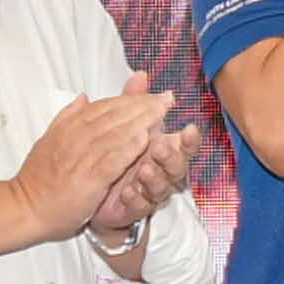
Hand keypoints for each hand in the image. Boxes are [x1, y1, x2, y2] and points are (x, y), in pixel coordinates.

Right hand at [12, 85, 176, 238]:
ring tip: (162, 112)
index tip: (151, 94)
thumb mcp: (49, 139)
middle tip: (166, 98)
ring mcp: (82, 157)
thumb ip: (68, 117)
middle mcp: (76, 137)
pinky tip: (146, 139)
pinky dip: (129, 147)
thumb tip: (83, 97)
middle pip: (115, 115)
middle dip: (143, 105)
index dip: (130, 98)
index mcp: (69, 126)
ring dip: (141, 120)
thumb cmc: (38, 179)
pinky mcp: (89, 178)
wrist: (25, 208)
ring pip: (116, 132)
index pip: (105, 106)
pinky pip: (112, 159)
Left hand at [91, 113, 201, 239]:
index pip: (183, 144)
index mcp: (162, 149)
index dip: (189, 139)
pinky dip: (135, 199)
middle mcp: (160, 171)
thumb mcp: (123, 124)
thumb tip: (140, 75)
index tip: (190, 129)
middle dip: (171, 157)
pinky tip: (128, 192)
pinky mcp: (135, 209)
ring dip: (154, 178)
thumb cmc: (117, 155)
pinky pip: (141, 207)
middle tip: (160, 148)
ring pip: (162, 188)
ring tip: (144, 171)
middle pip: (178, 167)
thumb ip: (134, 101)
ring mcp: (150, 191)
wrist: (93, 189)